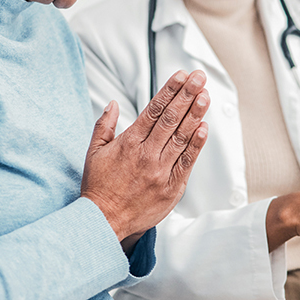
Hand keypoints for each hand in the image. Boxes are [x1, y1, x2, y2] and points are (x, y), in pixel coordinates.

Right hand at [81, 70, 209, 251]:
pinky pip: (186, 162)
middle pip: (171, 119)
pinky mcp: (171, 188)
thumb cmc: (98, 188)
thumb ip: (104, 126)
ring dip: (195, 114)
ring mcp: (160, 171)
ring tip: (205, 96)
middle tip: (199, 78)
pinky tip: (204, 128)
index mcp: (128, 143)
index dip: (169, 90)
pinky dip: (196, 145)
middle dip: (187, 95)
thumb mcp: (93, 152)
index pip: (154, 110)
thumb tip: (113, 104)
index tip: (181, 76)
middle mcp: (146, 155)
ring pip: (181, 137)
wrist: (103, 223)